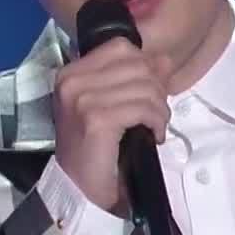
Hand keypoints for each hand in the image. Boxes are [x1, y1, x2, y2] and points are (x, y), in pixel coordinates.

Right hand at [50, 36, 171, 214]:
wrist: (81, 188)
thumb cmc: (96, 148)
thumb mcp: (112, 105)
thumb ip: (135, 78)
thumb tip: (163, 60)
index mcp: (71, 73)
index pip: (121, 47)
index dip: (145, 67)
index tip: (149, 92)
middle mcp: (72, 82)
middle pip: (138, 65)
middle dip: (156, 90)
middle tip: (154, 114)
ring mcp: (82, 99)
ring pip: (146, 87)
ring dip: (159, 109)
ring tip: (154, 126)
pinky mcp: (97, 119)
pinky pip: (144, 108)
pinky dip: (156, 122)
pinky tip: (153, 135)